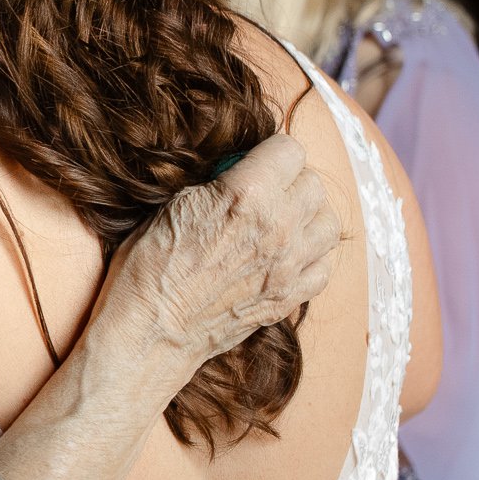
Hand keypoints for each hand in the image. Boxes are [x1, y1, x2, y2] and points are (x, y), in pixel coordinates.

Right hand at [112, 132, 338, 365]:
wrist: (150, 330)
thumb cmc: (151, 264)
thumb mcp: (176, 202)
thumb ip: (221, 182)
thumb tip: (243, 169)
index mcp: (248, 194)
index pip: (290, 149)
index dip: (270, 153)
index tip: (256, 163)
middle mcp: (279, 227)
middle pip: (314, 183)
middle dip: (290, 182)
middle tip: (264, 193)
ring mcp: (289, 266)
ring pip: (328, 223)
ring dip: (308, 217)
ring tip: (281, 223)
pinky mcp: (290, 298)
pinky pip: (325, 266)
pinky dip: (312, 256)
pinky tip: (287, 255)